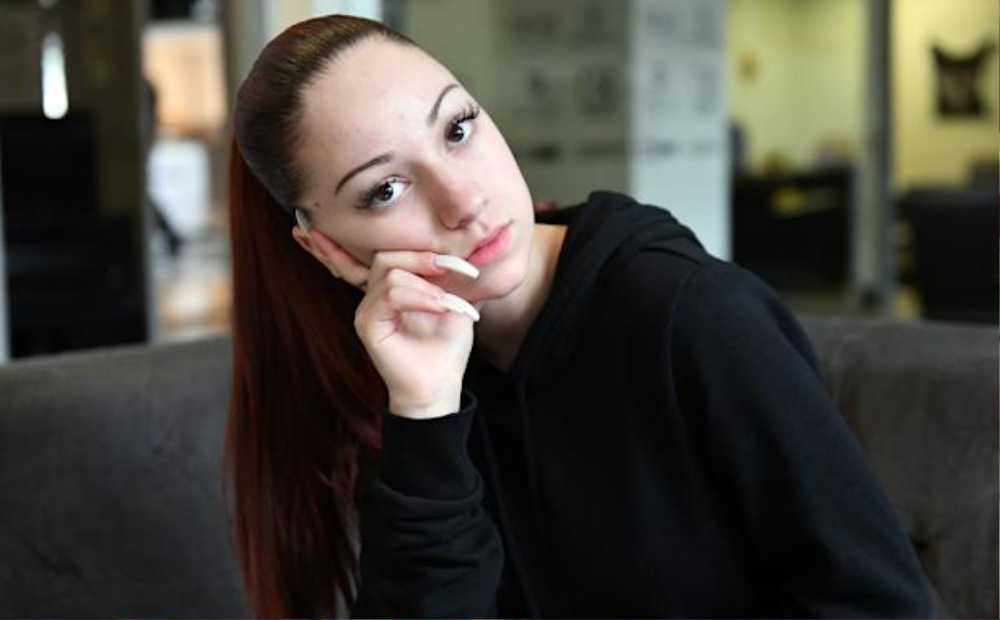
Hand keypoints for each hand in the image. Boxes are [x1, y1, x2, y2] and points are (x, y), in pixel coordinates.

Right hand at [308, 230, 478, 418]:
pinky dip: (419, 298)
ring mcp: (367, 310)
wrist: (440, 385)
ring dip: (426, 285)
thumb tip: (470, 247)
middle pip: (388, 255)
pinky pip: (389, 296)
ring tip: (447, 303)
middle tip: (455, 271)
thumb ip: (453, 277)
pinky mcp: (367, 325)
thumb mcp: (456, 303)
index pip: (396, 252)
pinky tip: (440, 308)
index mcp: (392, 288)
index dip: (428, 252)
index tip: (464, 265)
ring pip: (391, 274)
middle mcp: (374, 296)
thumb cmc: (446, 349)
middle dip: (424, 259)